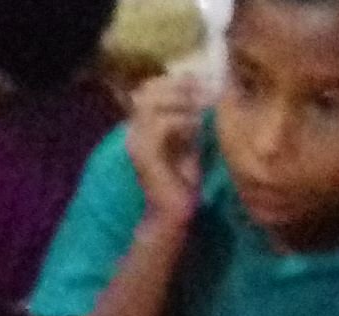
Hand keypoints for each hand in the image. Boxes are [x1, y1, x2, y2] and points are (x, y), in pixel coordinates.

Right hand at [125, 74, 210, 225]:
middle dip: (180, 87)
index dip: (177, 80)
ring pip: (152, 102)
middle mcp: (132, 130)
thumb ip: (189, 116)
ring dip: (181, 101)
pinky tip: (196, 127)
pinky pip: (161, 124)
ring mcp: (135, 142)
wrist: (173, 212)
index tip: (204, 83)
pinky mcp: (144, 154)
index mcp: (141, 125)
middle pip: (149, 89)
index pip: (151, 86)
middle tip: (206, 93)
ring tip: (201, 110)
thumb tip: (204, 89)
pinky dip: (182, 120)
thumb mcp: (189, 139)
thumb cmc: (183, 178)